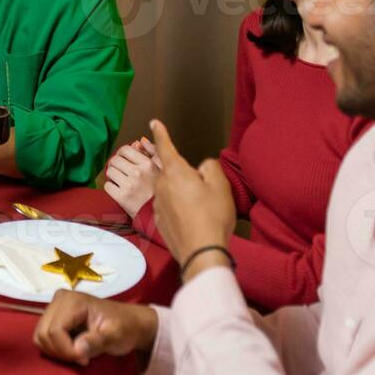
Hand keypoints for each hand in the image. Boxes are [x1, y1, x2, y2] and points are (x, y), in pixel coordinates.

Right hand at [33, 290, 158, 366]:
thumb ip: (97, 341)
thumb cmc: (124, 327)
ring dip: (56, 351)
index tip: (85, 359)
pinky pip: (42, 337)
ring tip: (77, 354)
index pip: (55, 330)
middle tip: (82, 358)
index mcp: (73, 301)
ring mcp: (54, 306)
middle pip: (43, 333)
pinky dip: (54, 348)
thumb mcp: (116, 336)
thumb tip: (77, 349)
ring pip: (40, 336)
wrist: (128, 322)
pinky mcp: (52, 316)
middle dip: (61, 352)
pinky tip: (71, 349)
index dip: (66, 350)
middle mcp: (59, 299)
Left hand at [103, 137, 161, 216]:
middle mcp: (138, 173)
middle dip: (115, 164)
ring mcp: (129, 185)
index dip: (121, 153)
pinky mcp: (122, 198)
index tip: (123, 159)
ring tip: (119, 179)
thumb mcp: (163, 169)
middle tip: (119, 170)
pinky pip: (107, 186)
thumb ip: (153, 152)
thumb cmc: (162, 192)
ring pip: (109, 171)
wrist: (159, 216)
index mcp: (148, 164)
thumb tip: (140, 141)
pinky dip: (111, 187)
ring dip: (112, 175)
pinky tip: (118, 189)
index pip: (125, 149)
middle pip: (114, 159)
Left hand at [149, 120, 236, 278]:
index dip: (160, 133)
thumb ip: (210, 168)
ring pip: (168, 190)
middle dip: (182, 175)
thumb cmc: (212, 216)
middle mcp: (161, 185)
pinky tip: (191, 219)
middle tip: (201, 189)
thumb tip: (203, 167)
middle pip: (169, 171)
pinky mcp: (157, 219)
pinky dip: (177, 209)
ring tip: (199, 208)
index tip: (154, 122)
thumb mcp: (220, 186)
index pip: (165, 146)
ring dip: (180, 193)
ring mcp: (157, 203)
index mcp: (175, 172)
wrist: (200, 251)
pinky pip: (167, 206)